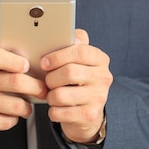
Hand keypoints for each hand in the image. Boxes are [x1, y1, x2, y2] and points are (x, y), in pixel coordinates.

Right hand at [0, 41, 48, 132]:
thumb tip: (28, 51)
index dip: (15, 60)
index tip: (27, 65)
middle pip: (15, 82)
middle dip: (37, 87)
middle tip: (43, 89)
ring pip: (16, 105)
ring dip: (28, 107)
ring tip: (28, 105)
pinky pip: (6, 122)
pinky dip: (14, 119)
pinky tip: (12, 114)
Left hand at [42, 29, 112, 143]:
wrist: (88, 112)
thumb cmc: (77, 80)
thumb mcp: (78, 60)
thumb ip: (73, 43)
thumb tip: (64, 33)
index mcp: (100, 59)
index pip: (80, 51)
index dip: (58, 56)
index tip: (44, 62)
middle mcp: (103, 77)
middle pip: (69, 72)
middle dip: (51, 78)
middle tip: (48, 81)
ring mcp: (98, 98)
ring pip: (61, 94)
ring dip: (50, 95)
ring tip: (52, 95)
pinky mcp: (89, 115)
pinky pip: (59, 112)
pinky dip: (52, 110)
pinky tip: (56, 108)